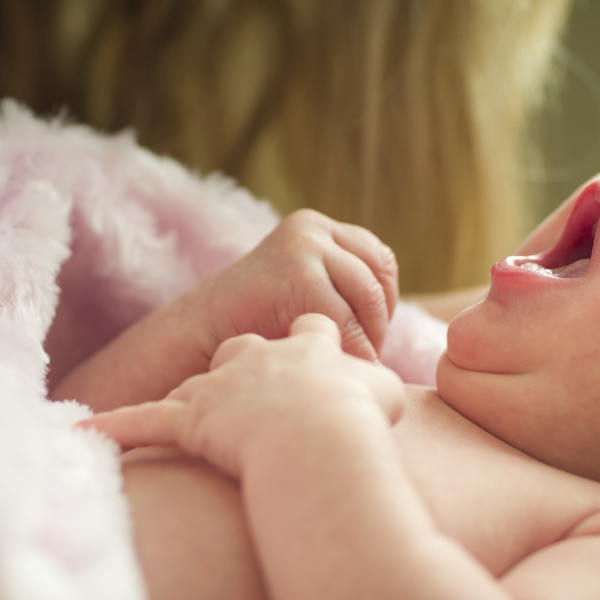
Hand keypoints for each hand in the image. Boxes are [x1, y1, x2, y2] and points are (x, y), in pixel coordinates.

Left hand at [82, 314, 404, 475]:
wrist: (319, 434)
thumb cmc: (359, 419)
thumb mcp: (385, 396)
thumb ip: (382, 387)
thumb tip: (394, 394)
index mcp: (309, 338)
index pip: (309, 326)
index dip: (313, 339)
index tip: (316, 350)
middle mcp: (261, 351)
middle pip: (244, 345)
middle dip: (245, 359)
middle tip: (250, 383)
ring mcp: (223, 382)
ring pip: (198, 380)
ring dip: (189, 393)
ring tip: (186, 406)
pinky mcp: (191, 418)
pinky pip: (147, 422)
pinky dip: (117, 429)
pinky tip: (84, 433)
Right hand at [200, 210, 398, 362]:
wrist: (198, 337)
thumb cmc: (256, 326)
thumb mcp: (305, 292)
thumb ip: (343, 289)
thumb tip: (402, 316)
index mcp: (318, 228)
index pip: (380, 262)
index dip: (382, 304)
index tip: (367, 336)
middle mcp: (313, 229)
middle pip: (379, 280)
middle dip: (377, 324)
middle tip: (362, 357)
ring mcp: (306, 247)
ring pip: (371, 300)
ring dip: (369, 339)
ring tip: (349, 365)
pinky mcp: (298, 274)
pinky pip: (349, 321)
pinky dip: (353, 352)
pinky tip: (337, 371)